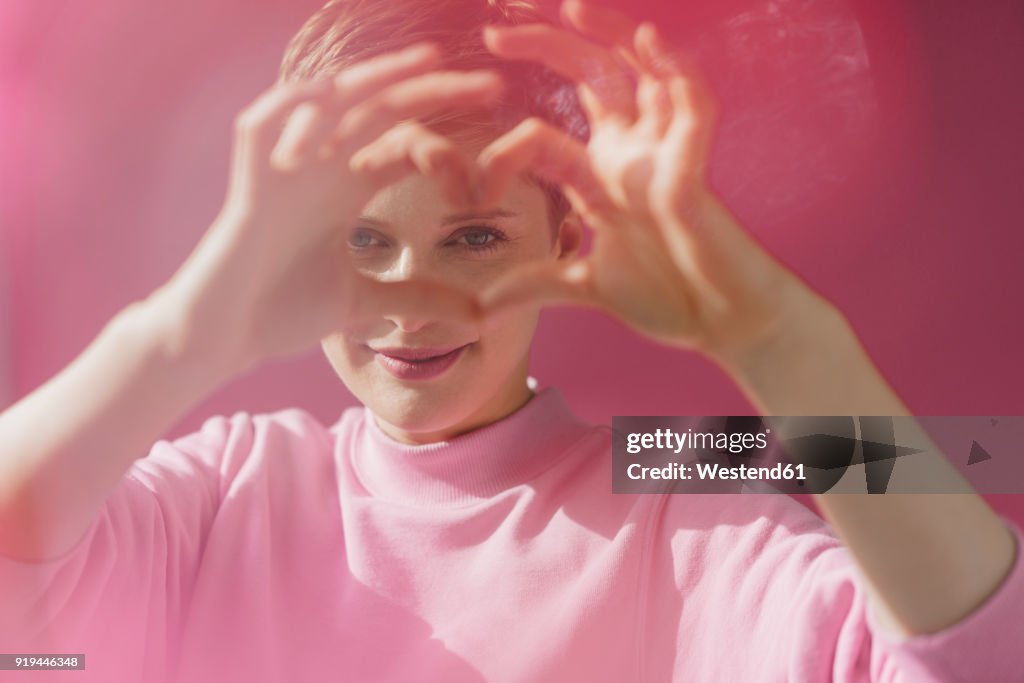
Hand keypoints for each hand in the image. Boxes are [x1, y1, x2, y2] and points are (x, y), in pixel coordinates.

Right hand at [153, 43, 497, 373]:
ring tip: (429, 62)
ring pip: (331, 102)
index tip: (502, 155)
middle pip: (381, 112)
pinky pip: (268, 124)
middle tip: (490, 86)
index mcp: (347, 187)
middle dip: (433, 94)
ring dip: (379, 79)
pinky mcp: (250, 179)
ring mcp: (285, 167)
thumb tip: (479, 316)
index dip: (450, 139)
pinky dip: (298, 106)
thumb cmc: (283, 311)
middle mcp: (320, 166)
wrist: (227, 336)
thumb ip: (418, 298)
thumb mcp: (364, 302)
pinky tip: (338, 93)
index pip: (403, 142)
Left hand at [474, 0, 816, 362]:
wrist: (718, 323)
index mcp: (601, 174)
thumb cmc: (666, 297)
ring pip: (640, 73)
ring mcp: (664, 155)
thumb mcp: (586, 287)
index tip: (474, 188)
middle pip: (591, 77)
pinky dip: (676, 71)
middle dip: (547, 44)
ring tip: (571, 5)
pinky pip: (692, 107)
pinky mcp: (694, 170)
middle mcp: (631, 152)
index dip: (506, 148)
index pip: (544, 132)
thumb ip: (536, 285)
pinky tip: (648, 40)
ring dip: (609, 34)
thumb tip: (481, 308)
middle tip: (496, 24)